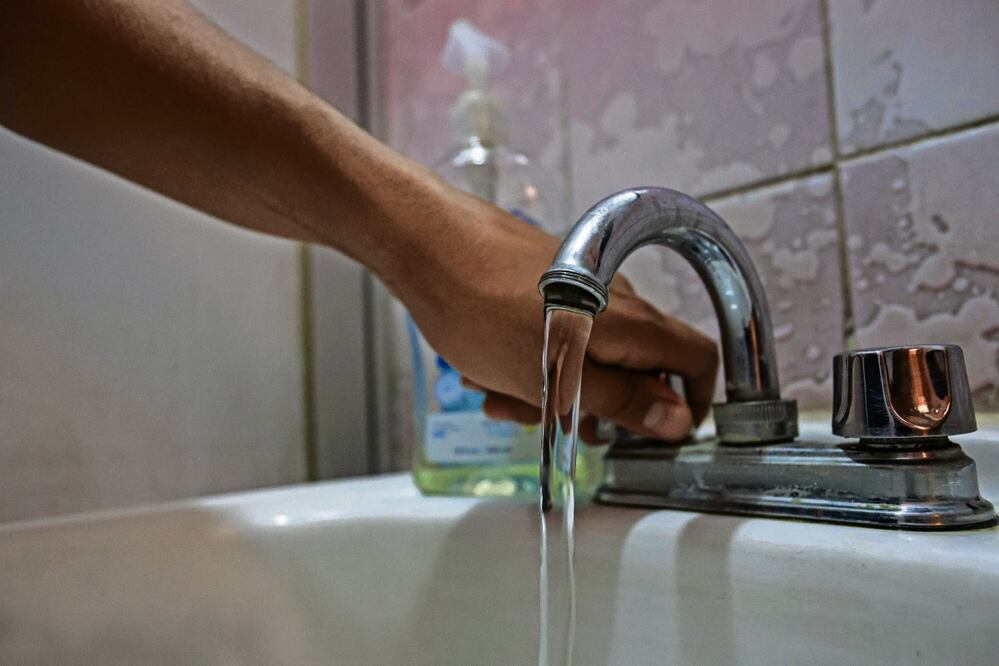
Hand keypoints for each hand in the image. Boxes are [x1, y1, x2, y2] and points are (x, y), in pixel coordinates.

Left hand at [394, 188, 717, 442]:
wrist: (427, 244)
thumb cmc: (480, 308)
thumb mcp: (554, 378)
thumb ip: (620, 402)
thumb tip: (675, 421)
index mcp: (631, 323)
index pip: (697, 360)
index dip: (690, 404)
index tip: (659, 435)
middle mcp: (615, 300)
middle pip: (635, 368)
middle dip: (597, 407)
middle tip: (558, 426)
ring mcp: (582, 289)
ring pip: (587, 356)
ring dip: (553, 389)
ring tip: (502, 398)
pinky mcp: (550, 285)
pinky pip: (556, 336)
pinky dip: (531, 362)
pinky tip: (488, 372)